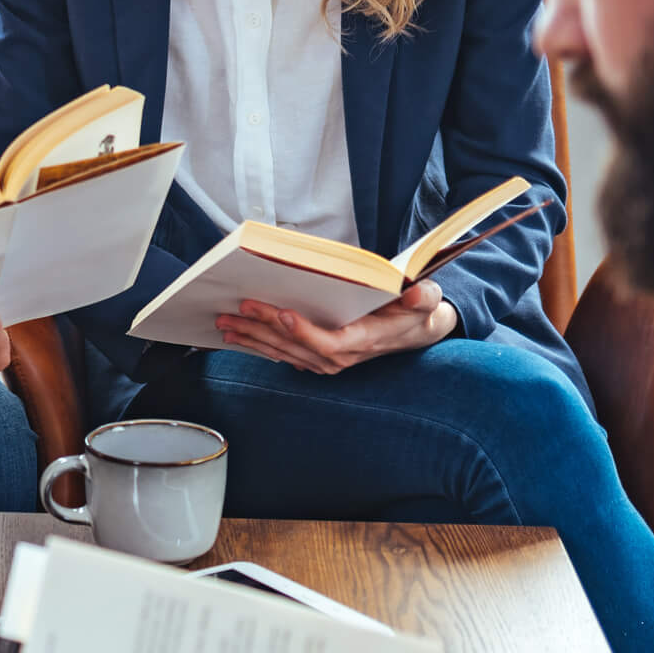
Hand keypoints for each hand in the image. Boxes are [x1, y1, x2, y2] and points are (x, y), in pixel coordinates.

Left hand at [215, 282, 457, 374]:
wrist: (414, 331)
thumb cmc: (417, 310)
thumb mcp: (428, 300)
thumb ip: (422, 297)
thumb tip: (416, 292)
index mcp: (364, 341)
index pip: (329, 342)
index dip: (305, 332)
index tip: (283, 313)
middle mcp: (341, 356)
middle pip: (296, 345)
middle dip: (264, 328)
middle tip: (236, 312)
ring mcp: (326, 361)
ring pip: (283, 351)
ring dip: (253, 339)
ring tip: (225, 326)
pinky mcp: (316, 358)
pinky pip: (283, 353)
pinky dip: (259, 344)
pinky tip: (238, 336)